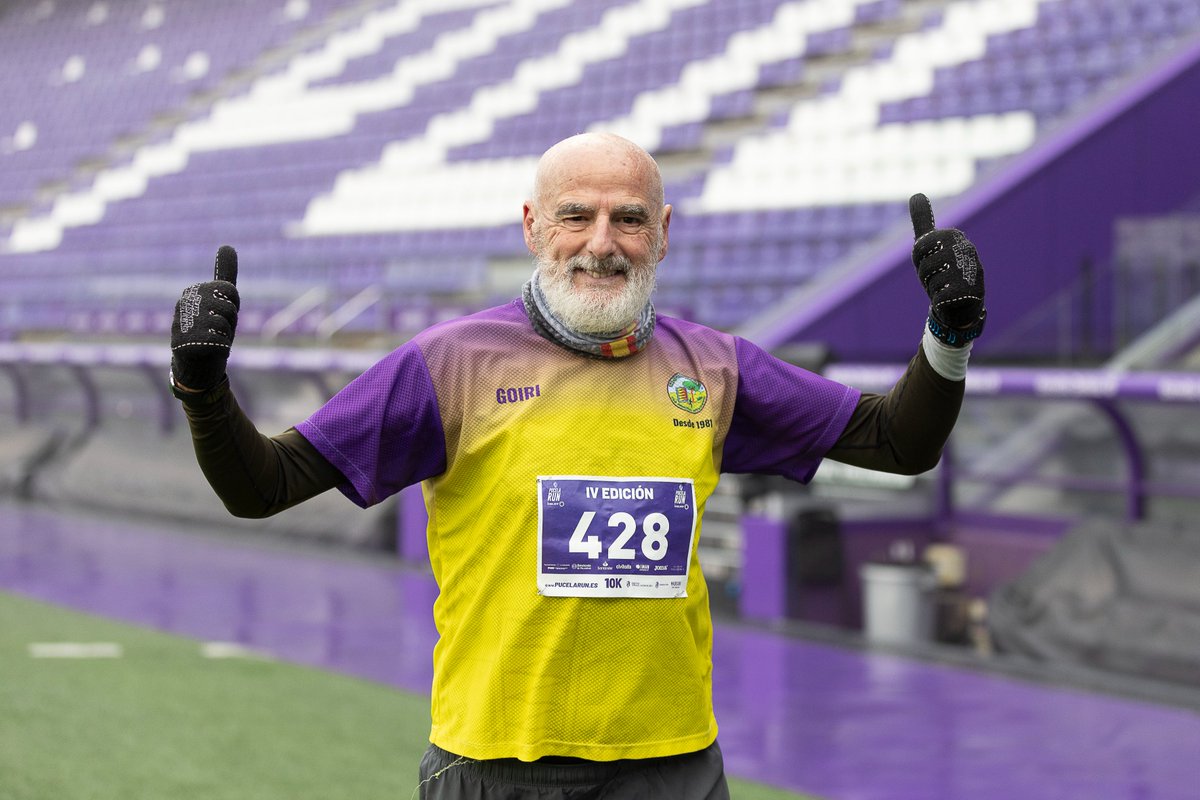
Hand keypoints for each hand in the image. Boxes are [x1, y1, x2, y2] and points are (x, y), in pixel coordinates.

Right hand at [170, 245, 239, 391]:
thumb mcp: (221, 300)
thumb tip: (227, 245)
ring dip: (225, 337)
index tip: (222, 314)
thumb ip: (225, 274)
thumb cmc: (212, 330)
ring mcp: (181, 324)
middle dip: (229, 322)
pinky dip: (221, 349)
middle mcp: (183, 304)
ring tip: (212, 341)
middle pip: (228, 307)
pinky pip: (219, 343)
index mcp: (192, 291)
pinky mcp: (183, 344)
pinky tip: (208, 351)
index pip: (229, 291)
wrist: (197, 366)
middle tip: (217, 330)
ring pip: (224, 325)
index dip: (232, 306)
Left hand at [909, 193, 984, 346]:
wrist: (962, 302)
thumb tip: (916, 194)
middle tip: (939, 276)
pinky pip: (939, 298)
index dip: (920, 260)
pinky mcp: (970, 292)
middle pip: (924, 265)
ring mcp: (970, 270)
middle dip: (926, 275)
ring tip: (947, 287)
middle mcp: (966, 249)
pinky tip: (952, 298)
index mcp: (954, 236)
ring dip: (934, 289)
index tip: (932, 261)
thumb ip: (923, 221)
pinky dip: (940, 301)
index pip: (919, 248)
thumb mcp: (930, 245)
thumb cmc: (943, 270)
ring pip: (932, 282)